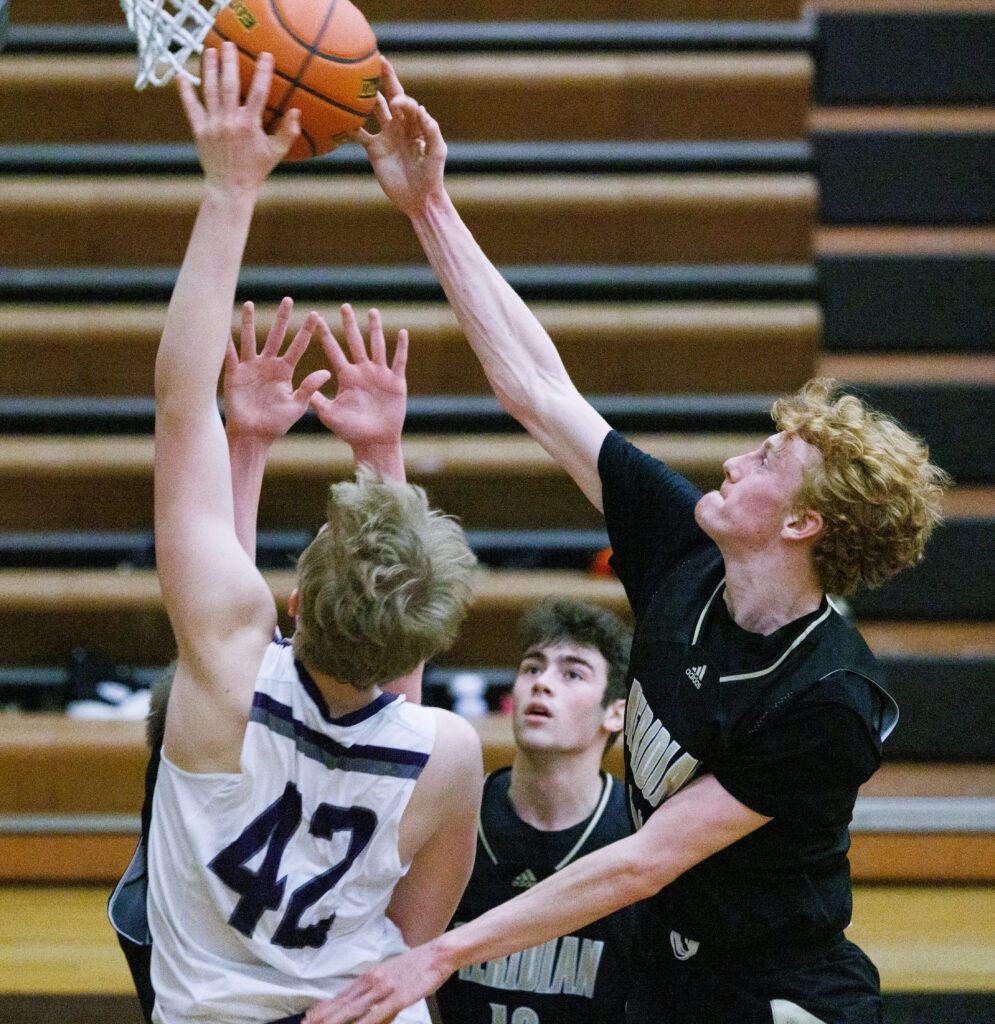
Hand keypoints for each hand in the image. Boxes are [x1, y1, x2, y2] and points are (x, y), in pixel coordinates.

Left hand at [177, 41, 299, 196]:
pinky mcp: (200, 131)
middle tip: (229, 44)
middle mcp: (230, 122)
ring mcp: (213, 125)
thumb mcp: (276, 153)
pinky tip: (181, 76)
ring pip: (209, 91)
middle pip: (229, 85)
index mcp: (249, 126)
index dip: (263, 73)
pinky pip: (191, 108)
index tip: (266, 55)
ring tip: (209, 51)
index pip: (259, 93)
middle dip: (229, 62)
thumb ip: (288, 132)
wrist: (230, 188)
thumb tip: (297, 111)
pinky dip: (186, 92)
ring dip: (209, 69)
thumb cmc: (256, 171)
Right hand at [224, 297, 330, 444]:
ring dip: (248, 322)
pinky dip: (225, 343)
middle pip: (276, 336)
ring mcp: (250, 368)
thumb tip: (327, 371)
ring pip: (249, 339)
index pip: (298, 347)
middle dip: (282, 318)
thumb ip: (309, 387)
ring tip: (249, 304)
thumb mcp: (296, 406)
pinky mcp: (234, 375)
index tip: (315, 315)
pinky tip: (221, 327)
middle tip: (289, 299)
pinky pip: (229, 355)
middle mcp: (268, 365)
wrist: (254, 436)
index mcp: (285, 371)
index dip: (306, 332)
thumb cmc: (276, 424)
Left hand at [304, 944, 448, 1023]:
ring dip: (335, 1021)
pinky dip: (364, 1023)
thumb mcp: (391, 976)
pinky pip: (376, 1014)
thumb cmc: (417, 966)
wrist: (438, 954)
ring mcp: (384, 989)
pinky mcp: (398, 997)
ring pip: (353, 1009)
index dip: (324, 1008)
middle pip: (342, 1003)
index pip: (341, 995)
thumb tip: (365, 1010)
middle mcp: (372, 981)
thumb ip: (376, 992)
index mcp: (370, 976)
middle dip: (323, 1017)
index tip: (308, 1017)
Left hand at [309, 304, 407, 457]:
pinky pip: (399, 361)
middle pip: (355, 342)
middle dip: (349, 325)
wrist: (375, 442)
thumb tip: (304, 386)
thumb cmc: (351, 432)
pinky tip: (403, 333)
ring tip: (372, 311)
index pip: (333, 350)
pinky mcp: (395, 382)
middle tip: (344, 306)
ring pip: (377, 346)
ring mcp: (380, 375)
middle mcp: (362, 371)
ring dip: (375, 329)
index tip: (316, 317)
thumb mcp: (330, 415)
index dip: (324, 334)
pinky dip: (401, 347)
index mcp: (346, 376)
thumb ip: (317, 399)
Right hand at [356, 60, 446, 216]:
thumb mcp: (436, 153)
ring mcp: (386, 136)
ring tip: (353, 83)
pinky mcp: (374, 150)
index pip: (407, 103)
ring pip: (372, 111)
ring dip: (364, 98)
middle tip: (376, 60)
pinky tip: (339, 117)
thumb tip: (420, 108)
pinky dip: (349, 126)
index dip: (402, 99)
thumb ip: (431, 131)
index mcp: (415, 124)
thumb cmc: (432, 176)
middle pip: (390, 97)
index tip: (398, 103)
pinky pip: (359, 134)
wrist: (419, 199)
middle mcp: (400, 126)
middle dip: (384, 79)